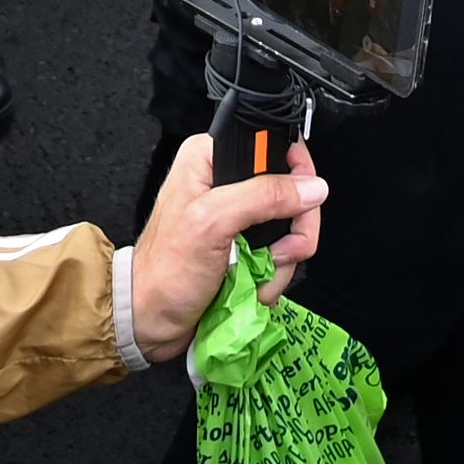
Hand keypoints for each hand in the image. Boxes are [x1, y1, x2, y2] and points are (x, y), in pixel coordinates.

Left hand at [126, 131, 328, 357]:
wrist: (152, 319)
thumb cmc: (165, 271)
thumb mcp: (212, 223)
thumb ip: (261, 197)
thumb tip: (311, 187)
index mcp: (211, 158)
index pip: (274, 144)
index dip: (296, 173)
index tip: (299, 202)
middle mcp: (226, 181)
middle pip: (292, 191)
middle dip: (291, 230)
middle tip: (277, 252)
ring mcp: (239, 217)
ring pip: (291, 227)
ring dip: (281, 260)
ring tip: (254, 275)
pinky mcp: (246, 246)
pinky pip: (282, 253)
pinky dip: (274, 274)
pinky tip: (253, 285)